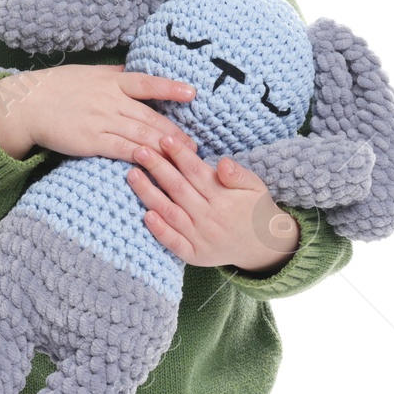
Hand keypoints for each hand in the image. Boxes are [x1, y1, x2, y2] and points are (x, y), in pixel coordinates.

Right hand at [0, 64, 198, 162]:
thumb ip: (116, 74)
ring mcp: (101, 121)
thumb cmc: (59, 87)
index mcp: (112, 81)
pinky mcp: (91, 140)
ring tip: (184, 157)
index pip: (146, 83)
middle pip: (150, 117)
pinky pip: (120, 149)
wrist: (28, 104)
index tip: (191, 93)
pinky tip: (154, 163)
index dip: (170, 88)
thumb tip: (138, 68)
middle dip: (175, 132)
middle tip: (196, 144)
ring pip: (140, 135)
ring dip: (164, 148)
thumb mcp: (90, 73)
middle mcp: (110, 100)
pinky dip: (139, 156)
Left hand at [127, 136, 300, 270]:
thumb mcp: (254, 186)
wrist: (261, 246)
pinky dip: (159, 231)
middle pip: (178, 188)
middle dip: (157, 167)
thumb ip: (237, 174)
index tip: (163, 139)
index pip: (196, 171)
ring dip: (149, 193)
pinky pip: (174, 243)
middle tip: (138, 150)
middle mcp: (210, 217)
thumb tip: (223, 162)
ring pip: (170, 213)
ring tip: (132, 174)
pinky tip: (145, 216)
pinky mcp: (194, 255)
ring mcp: (201, 238)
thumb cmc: (254, 209)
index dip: (179, 154)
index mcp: (223, 197)